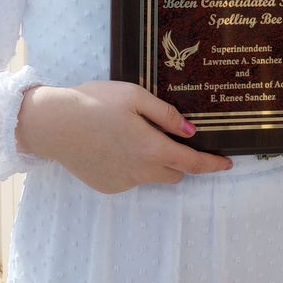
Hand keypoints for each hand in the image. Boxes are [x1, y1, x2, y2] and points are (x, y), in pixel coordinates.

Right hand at [16, 80, 232, 193]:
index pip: (192, 163)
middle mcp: (141, 171)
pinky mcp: (107, 186)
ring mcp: (123, 182)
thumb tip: (190, 131)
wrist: (53, 124)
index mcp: (151, 148)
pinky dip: (133, 166)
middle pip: (175, 174)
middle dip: (182, 161)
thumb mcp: (134, 96)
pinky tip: (115, 146)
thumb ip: (165, 114)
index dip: (212, 165)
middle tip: (172, 139)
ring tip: (135, 136)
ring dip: (156, 163)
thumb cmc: (95, 102)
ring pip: (152, 177)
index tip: (228, 163)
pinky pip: (131, 178)